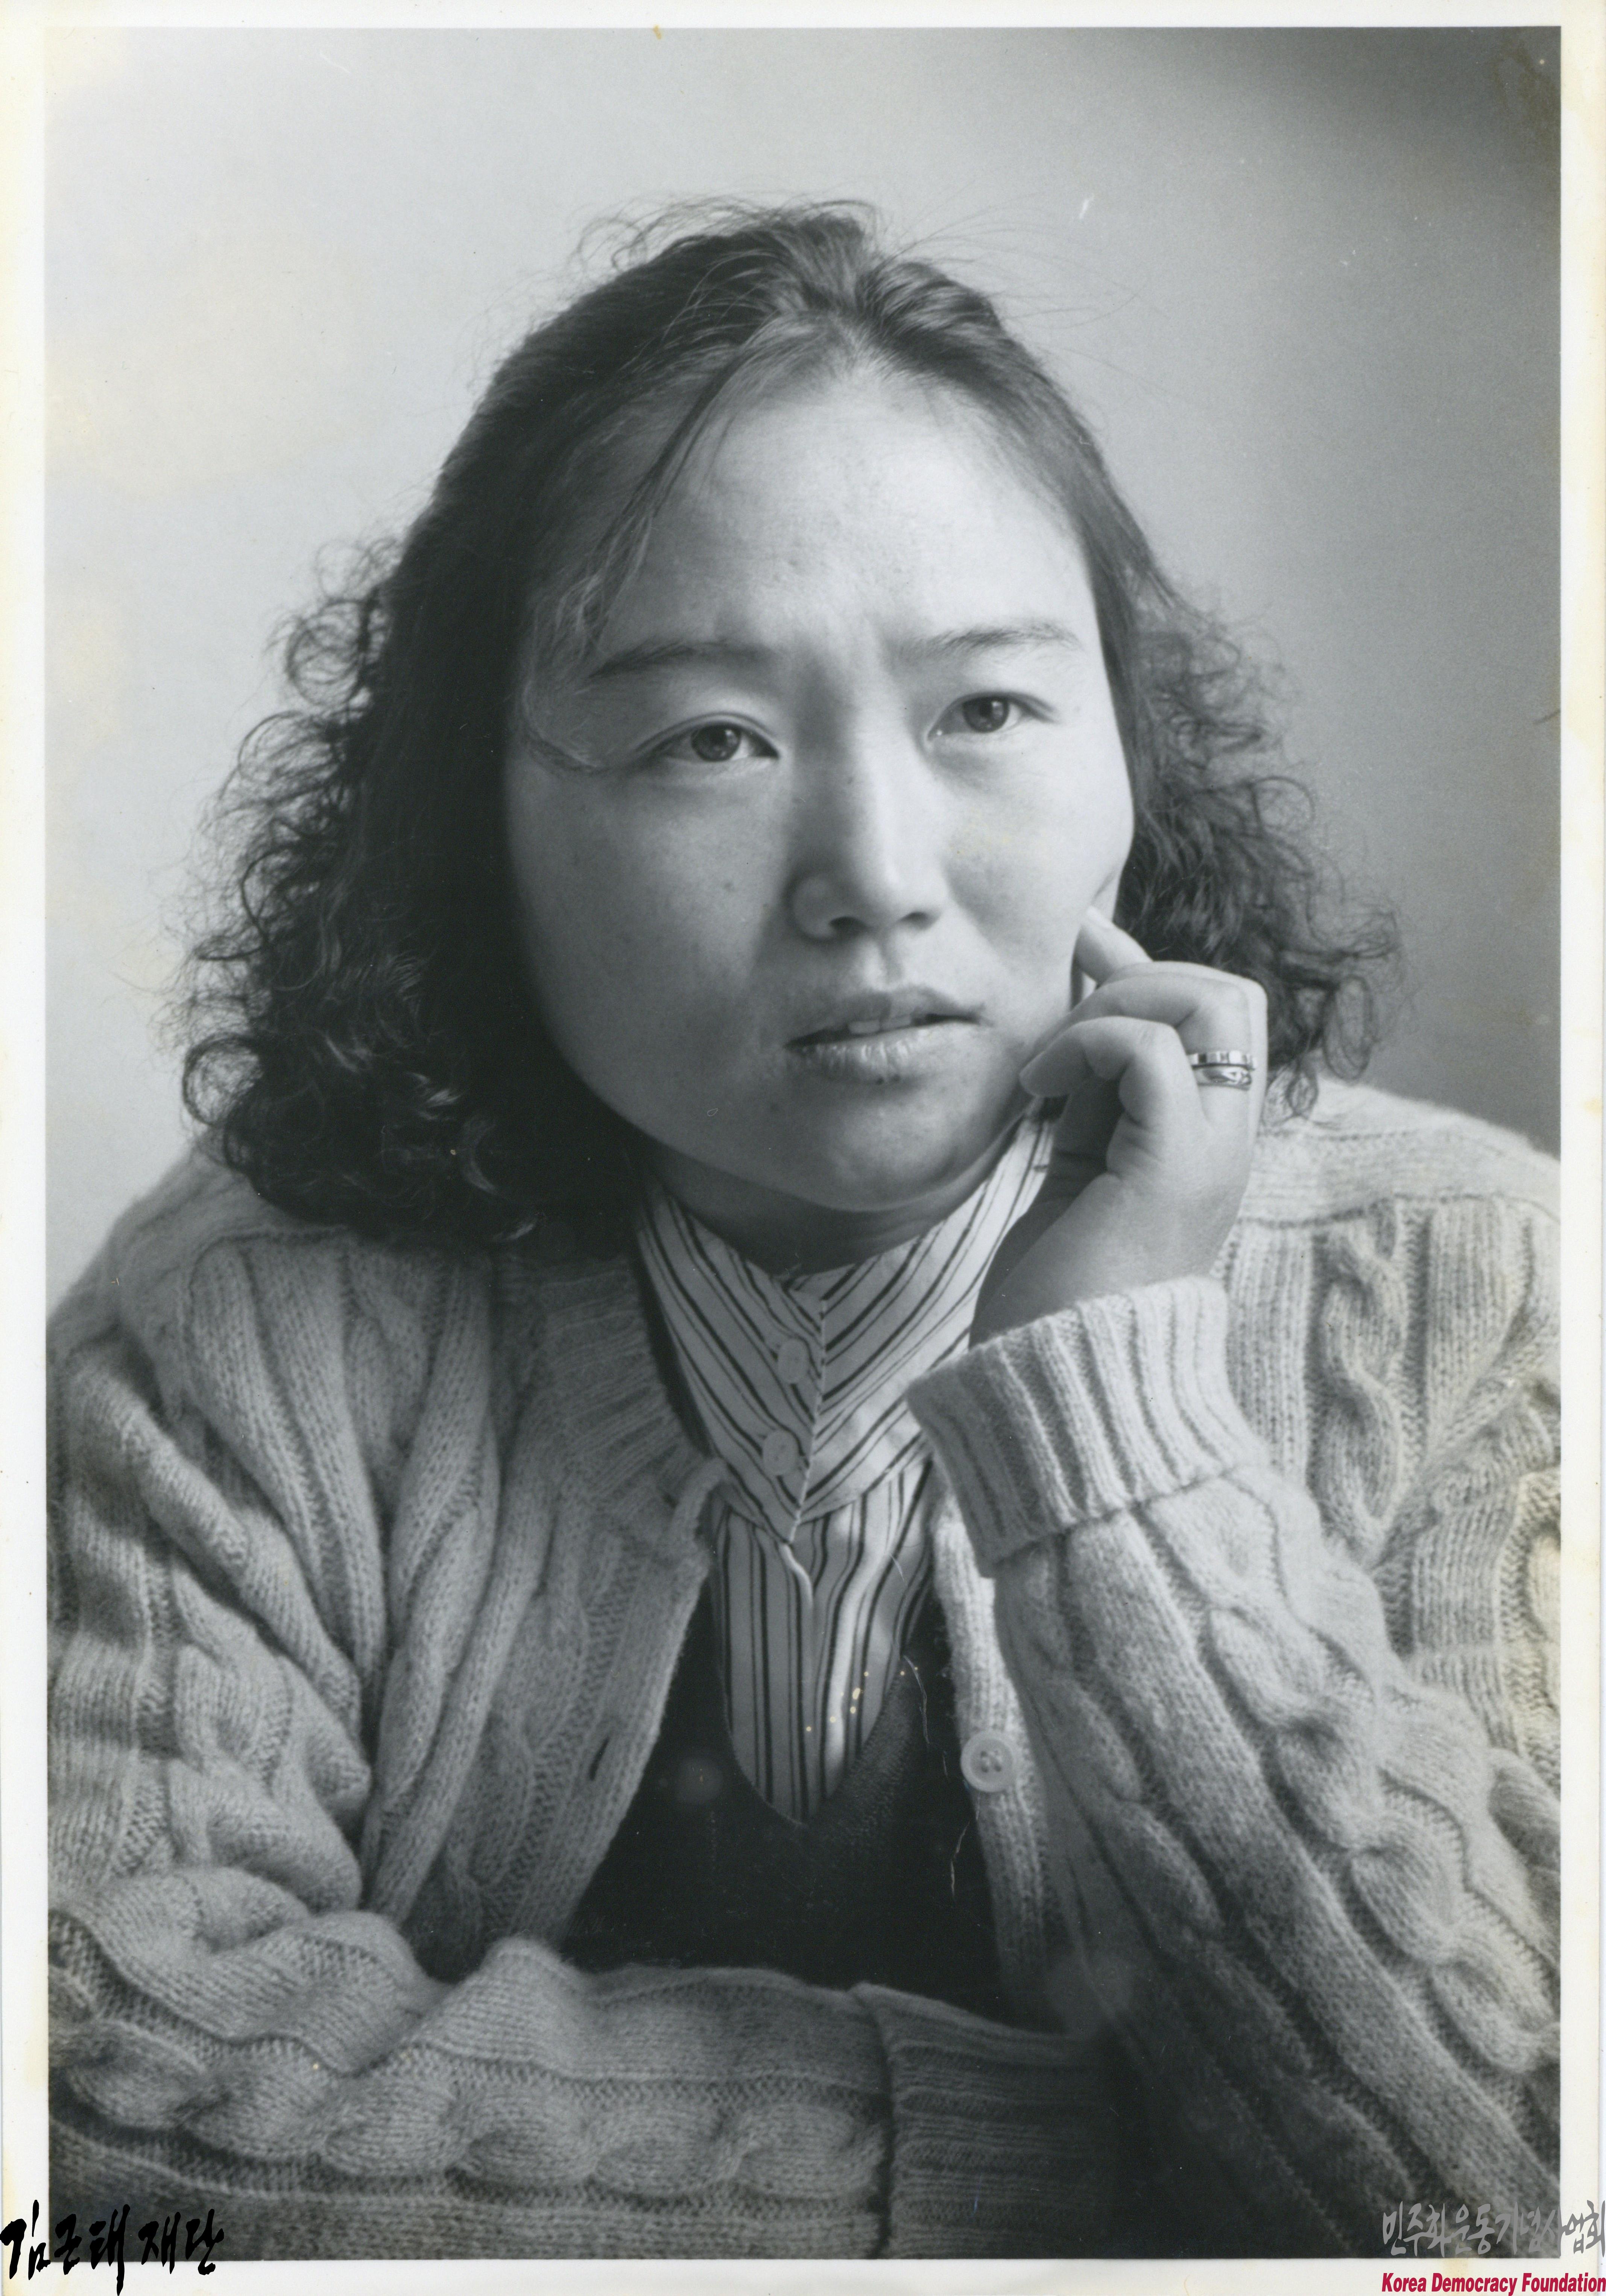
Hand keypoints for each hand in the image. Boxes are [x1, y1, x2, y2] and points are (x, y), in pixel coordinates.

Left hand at [971, 915, 1267, 1344]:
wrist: (1056, 1382)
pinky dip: (1089, 1045)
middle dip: (1143, 972)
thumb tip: (1075, 1016)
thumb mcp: (1079, 1165)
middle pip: (1230, 992)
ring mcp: (1208, 1152)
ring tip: (1050, 1064)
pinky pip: (1150, 1052)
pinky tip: (1040, 1090)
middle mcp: (1225, 1140)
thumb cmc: (1058, 1291)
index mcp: (1206, 1140)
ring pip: (1206, 1003)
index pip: (1216, 1014)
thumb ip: (1092, 1095)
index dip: (1149, 964)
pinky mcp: (1170, 1167)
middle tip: (1067, 1020)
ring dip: (1113, 1006)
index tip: (1081, 945)